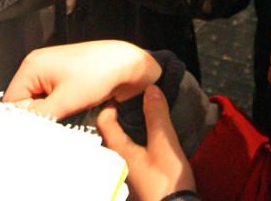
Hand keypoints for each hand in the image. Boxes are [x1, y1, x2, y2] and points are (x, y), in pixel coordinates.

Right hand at [2, 41, 161, 118]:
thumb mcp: (66, 100)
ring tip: (68, 116)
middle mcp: (39, 67)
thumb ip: (39, 117)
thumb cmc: (101, 72)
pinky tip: (74, 112)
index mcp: (32, 66)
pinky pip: (55, 102)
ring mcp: (54, 74)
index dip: (23, 120)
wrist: (131, 64)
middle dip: (39, 118)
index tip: (36, 131)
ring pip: (41, 105)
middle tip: (55, 125)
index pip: (12, 102)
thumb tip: (22, 131)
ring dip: (53, 115)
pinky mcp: (67, 81)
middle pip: (26, 104)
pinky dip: (62, 110)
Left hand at [97, 85, 194, 200]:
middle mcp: (117, 160)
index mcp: (119, 150)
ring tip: (144, 114)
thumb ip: (157, 116)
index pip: (103, 120)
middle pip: (110, 131)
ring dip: (128, 127)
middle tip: (135, 99)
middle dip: (120, 114)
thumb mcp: (164, 144)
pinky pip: (130, 152)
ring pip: (121, 142)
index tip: (124, 91)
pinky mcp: (137, 176)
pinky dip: (135, 140)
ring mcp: (126, 170)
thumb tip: (150, 89)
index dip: (111, 103)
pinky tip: (149, 137)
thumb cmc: (166, 181)